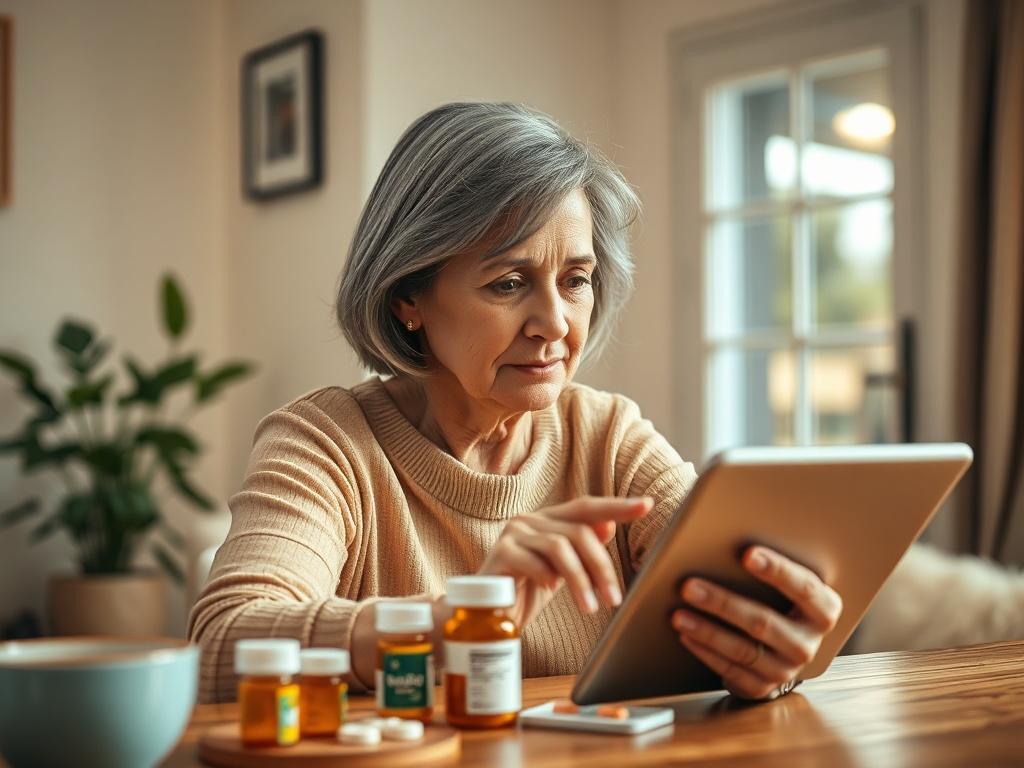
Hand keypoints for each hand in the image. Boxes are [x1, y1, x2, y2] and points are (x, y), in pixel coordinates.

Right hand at [478, 495, 653, 629]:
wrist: (483, 616)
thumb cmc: (524, 592)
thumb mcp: (561, 573)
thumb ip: (582, 550)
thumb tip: (608, 524)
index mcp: (548, 521)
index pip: (587, 507)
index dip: (617, 506)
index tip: (646, 505)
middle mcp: (530, 520)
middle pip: (579, 532)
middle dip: (601, 567)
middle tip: (613, 598)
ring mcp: (513, 533)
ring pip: (561, 547)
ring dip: (581, 580)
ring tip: (590, 607)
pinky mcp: (500, 552)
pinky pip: (535, 562)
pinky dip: (548, 578)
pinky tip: (548, 592)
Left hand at [671, 546, 842, 699]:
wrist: (778, 646)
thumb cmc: (776, 599)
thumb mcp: (784, 583)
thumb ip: (766, 564)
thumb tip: (727, 532)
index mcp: (824, 608)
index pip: (804, 587)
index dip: (777, 570)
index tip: (746, 554)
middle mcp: (809, 642)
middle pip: (764, 622)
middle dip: (723, 603)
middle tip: (688, 586)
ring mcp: (787, 668)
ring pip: (743, 649)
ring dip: (707, 630)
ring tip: (678, 614)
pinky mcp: (763, 687)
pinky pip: (731, 670)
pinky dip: (705, 652)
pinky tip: (686, 634)